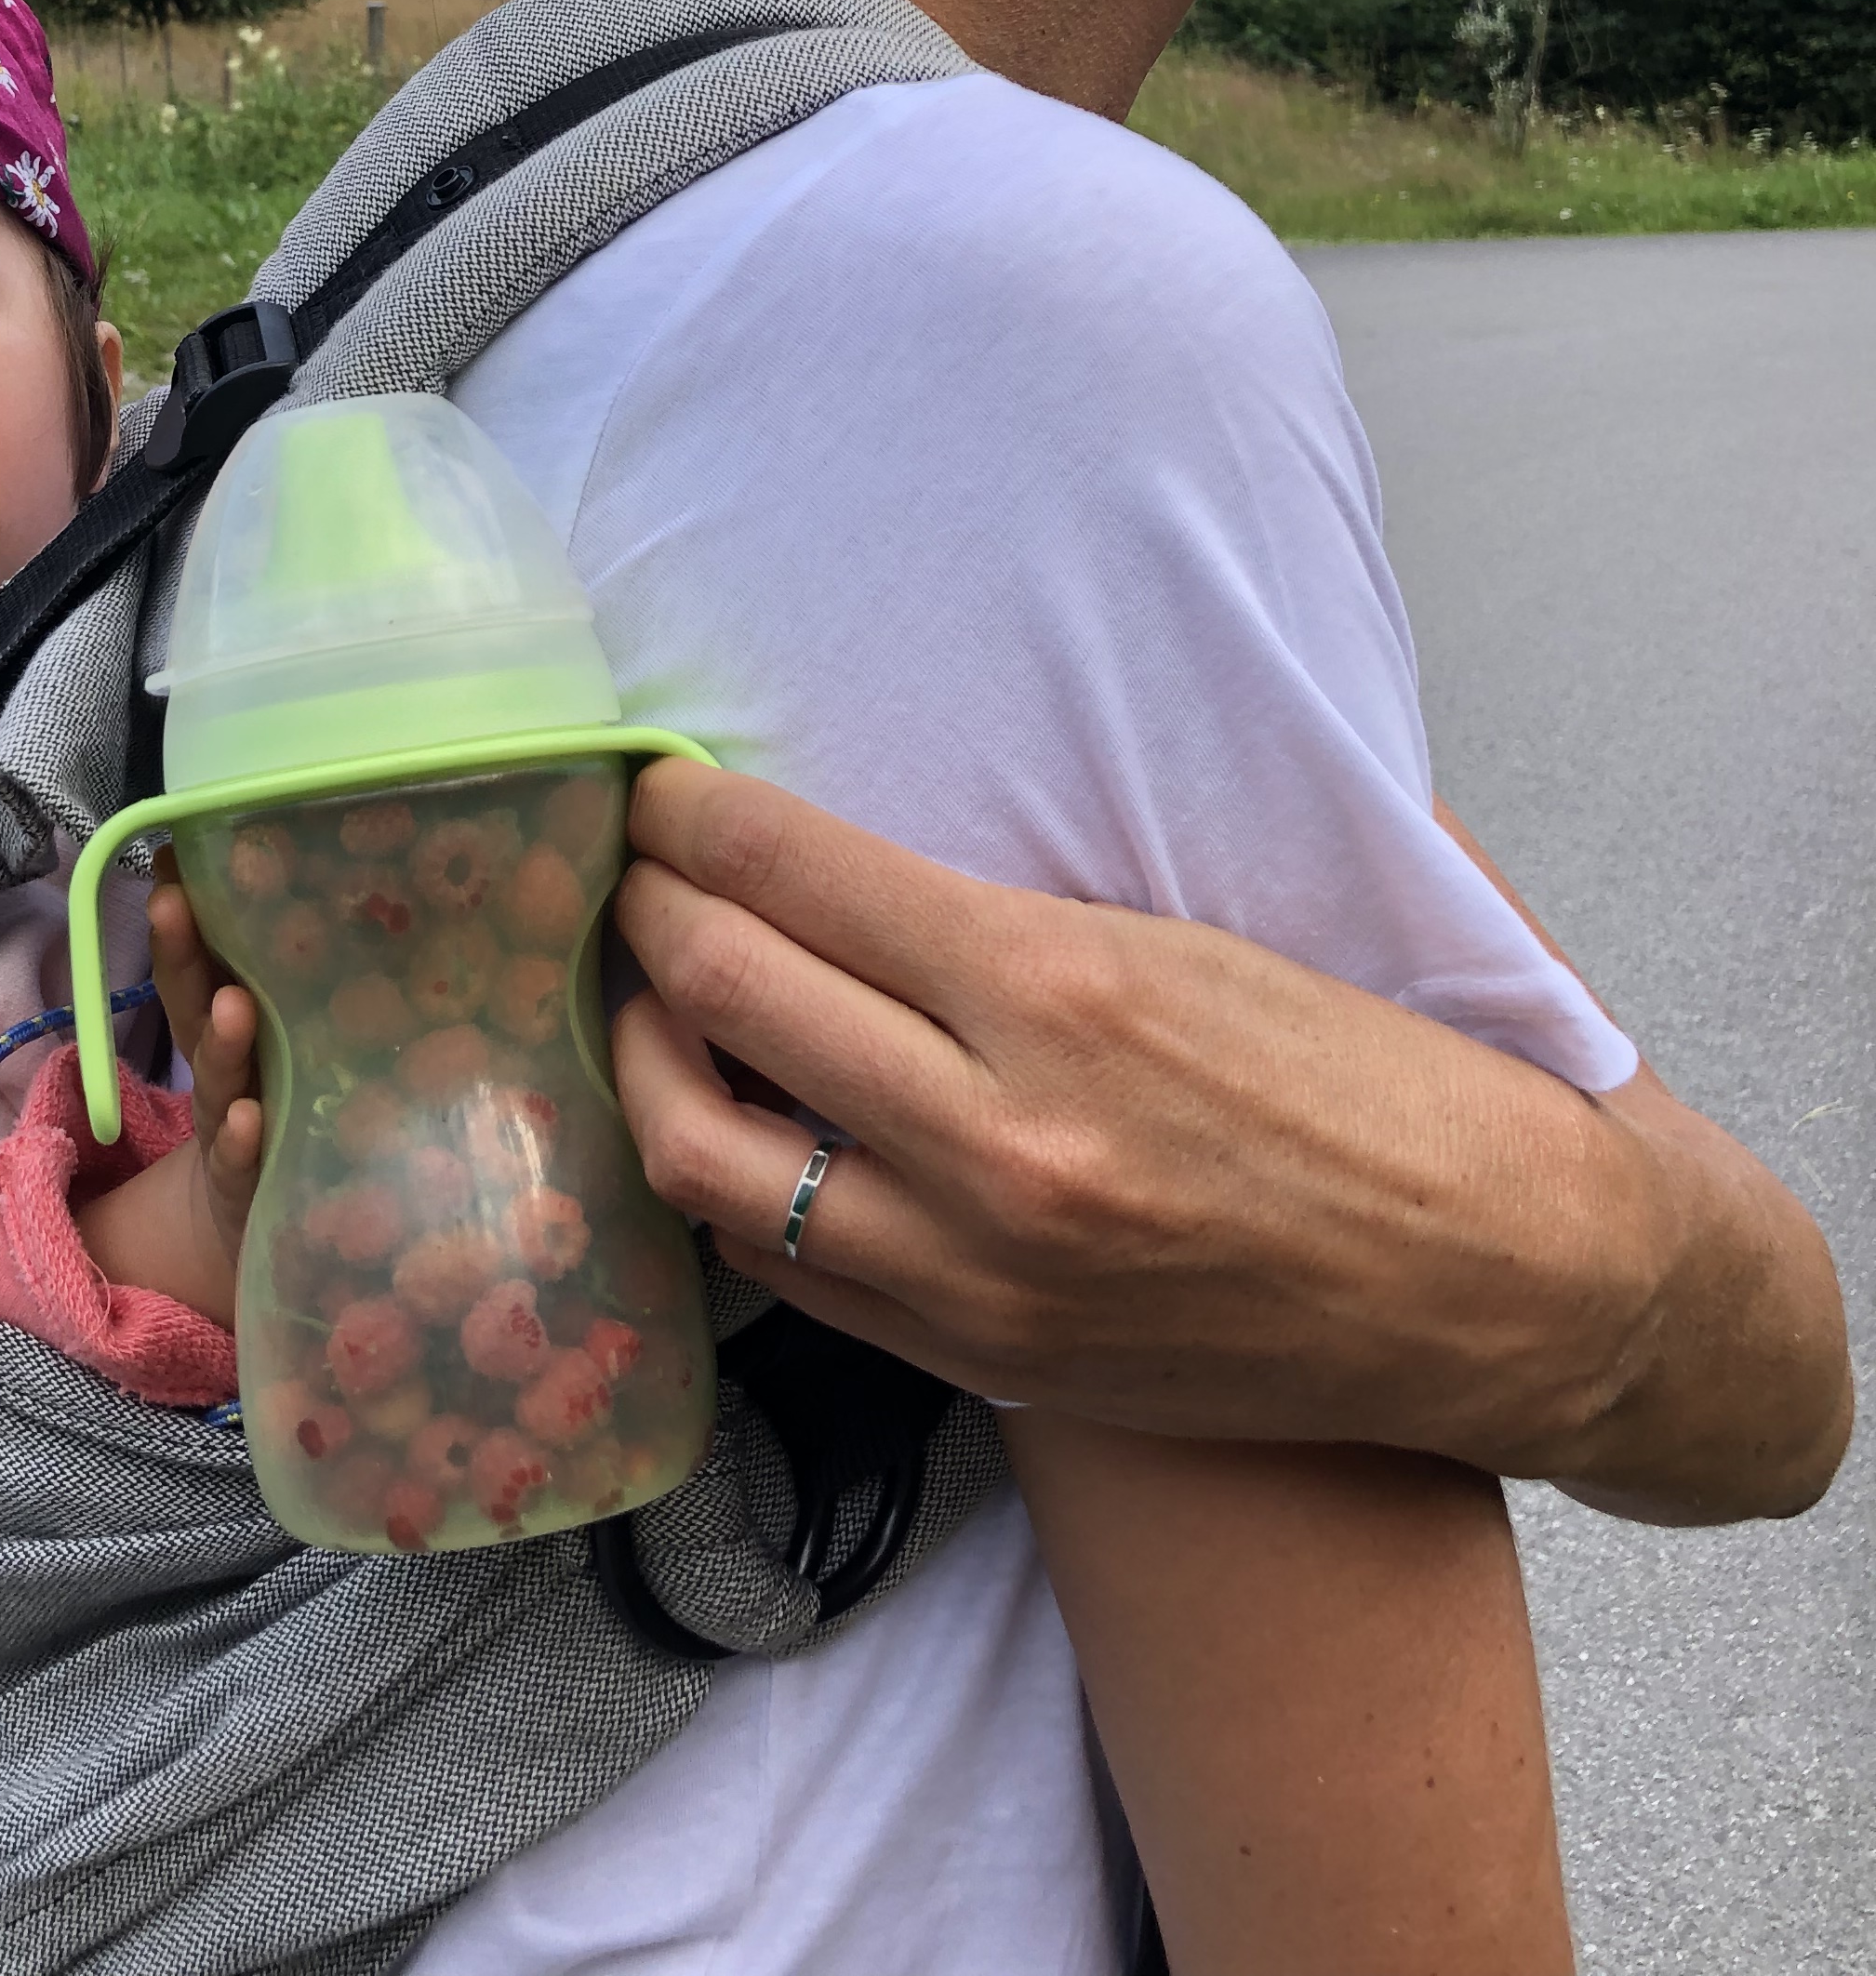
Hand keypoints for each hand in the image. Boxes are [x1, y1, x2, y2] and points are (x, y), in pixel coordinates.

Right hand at [149, 856, 264, 1289]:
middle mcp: (219, 1075)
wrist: (239, 1226)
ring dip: (224, 1043)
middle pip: (192, 1012)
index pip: (188, 968)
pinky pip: (247, 1162)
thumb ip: (248, 972)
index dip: (176, 919)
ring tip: (233, 1004)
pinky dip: (244, 1141)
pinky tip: (252, 1119)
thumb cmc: (262, 1107)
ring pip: (222, 1083)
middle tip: (173, 904)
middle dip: (180, 958)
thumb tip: (255, 876)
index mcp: (217, 1032)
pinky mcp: (252, 1186)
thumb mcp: (255, 1042)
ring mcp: (231, 1130)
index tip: (170, 865)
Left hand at [613, 758, 1849, 1518]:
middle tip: (625, 866)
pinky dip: (722, 1181)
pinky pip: (781, 1267)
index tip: (653, 783)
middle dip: (641, 907)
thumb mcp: (1211, 926)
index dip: (689, 814)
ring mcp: (977, 1267)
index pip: (789, 870)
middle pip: (719, 988)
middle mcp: (998, 1133)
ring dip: (647, 1052)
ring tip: (649, 996)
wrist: (1513, 1290)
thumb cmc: (1381, 1080)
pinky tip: (725, 1116)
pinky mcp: (983, 1363)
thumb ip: (1033, 876)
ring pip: (706, 1149)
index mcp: (1062, 985)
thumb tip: (893, 775)